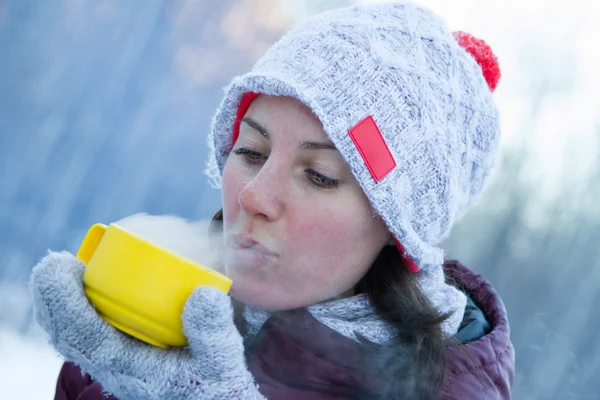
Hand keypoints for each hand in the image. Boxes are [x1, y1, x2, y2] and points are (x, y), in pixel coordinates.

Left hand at [30, 251, 263, 399]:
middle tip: (55, 263)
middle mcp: (116, 371)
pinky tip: (81, 286)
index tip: (64, 268)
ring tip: (60, 270)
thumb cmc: (218, 386)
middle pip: (67, 336)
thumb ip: (213, 332)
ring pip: (71, 337)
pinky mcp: (122, 358)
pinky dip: (74, 310)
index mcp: (134, 372)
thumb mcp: (223, 362)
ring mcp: (116, 366)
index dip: (67, 304)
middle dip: (52, 299)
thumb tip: (202, 293)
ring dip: (59, 304)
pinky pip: (84, 335)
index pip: (85, 338)